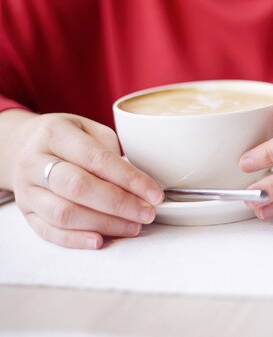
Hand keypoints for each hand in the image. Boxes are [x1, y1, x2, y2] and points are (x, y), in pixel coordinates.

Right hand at [9, 113, 162, 248]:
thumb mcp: (88, 128)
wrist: (22, 146)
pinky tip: (100, 240)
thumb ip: (112, 149)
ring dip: (104, 223)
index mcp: (55, 133)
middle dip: (119, 204)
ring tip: (133, 227)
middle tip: (147, 213)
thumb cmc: (67, 138)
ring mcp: (26, 189)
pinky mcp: (25, 213)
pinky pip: (48, 231)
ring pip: (64, 213)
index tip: (154, 194)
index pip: (96, 158)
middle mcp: (34, 161)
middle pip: (78, 187)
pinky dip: (76, 239)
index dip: (128, 178)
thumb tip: (140, 180)